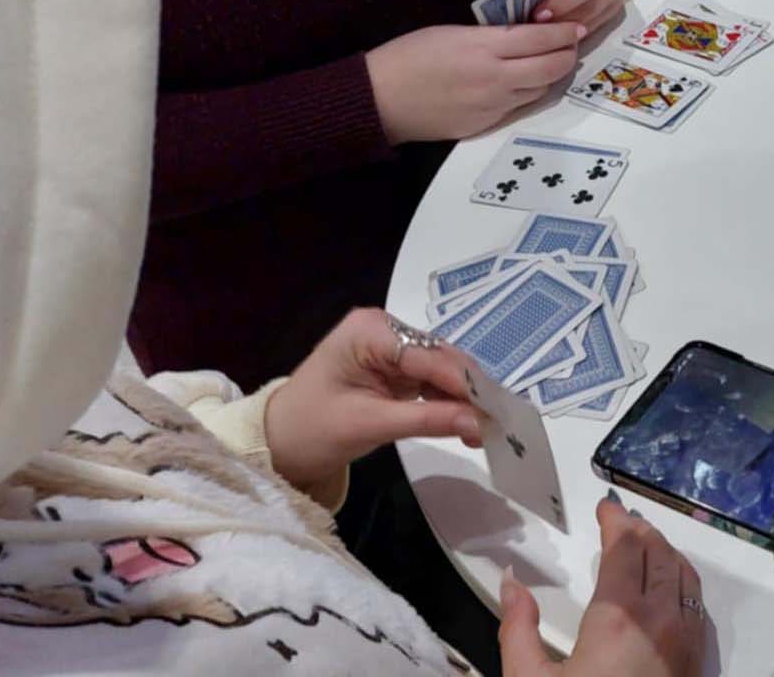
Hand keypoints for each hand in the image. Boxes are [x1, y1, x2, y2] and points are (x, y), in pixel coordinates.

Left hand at [264, 309, 483, 492]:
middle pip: (440, 358)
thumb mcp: (370, 425)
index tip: (498, 412)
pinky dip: (448, 402)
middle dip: (468, 392)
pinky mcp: (392, 367)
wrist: (275, 444)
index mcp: (369, 331)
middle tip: (497, 425)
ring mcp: (389, 347)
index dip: (465, 384)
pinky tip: (465, 423)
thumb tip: (480, 423)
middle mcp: (383, 329)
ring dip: (462, 399)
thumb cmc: (311, 430)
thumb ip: (427, 419)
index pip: (430, 356)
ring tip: (484, 431)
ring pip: (441, 370)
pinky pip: (430, 380)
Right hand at [368, 22, 585, 143]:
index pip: (540, 39)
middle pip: (551, 68)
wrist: (380, 100)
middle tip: (569, 44)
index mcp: (483, 48)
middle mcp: (495, 79)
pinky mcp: (486, 125)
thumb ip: (492, 35)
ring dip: (550, 75)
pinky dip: (527, 92)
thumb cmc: (408, 56)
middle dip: (567, 54)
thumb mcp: (451, 32)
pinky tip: (522, 82)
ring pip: (540, 90)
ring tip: (549, 61)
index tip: (575, 26)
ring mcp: (492, 106)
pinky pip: (519, 107)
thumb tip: (525, 34)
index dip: (564, 32)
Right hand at [501, 496, 705, 676]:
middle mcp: (662, 619)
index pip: (626, 548)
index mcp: (619, 617)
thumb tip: (511, 581)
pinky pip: (698, 605)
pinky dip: (682, 582)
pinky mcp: (700, 662)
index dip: (616, 520)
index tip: (605, 506)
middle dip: (642, 531)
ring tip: (645, 545)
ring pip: (686, 576)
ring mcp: (689, 640)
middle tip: (622, 521)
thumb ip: (517, 627)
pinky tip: (667, 589)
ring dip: (666, 552)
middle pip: (661, 553)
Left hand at [522, 0, 629, 31]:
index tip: (539, 13)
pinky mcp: (613, 11)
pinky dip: (574, 32)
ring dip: (567, 29)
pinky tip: (556, 30)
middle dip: (563, 18)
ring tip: (544, 29)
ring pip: (593, 20)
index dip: (563, 0)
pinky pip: (594, 27)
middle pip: (592, 5)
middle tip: (538, 25)